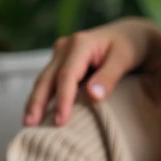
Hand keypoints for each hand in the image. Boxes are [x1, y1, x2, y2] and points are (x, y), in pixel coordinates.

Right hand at [24, 18, 160, 126]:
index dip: (63, 100)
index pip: (66, 77)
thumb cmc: (131, 47)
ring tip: (29, 124)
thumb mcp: (125, 59)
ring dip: (35, 101)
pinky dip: (44, 97)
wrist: (132, 34)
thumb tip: (92, 96)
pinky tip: (39, 114)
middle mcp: (65, 47)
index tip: (61, 122)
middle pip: (47, 78)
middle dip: (36, 102)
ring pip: (44, 80)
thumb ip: (109, 77)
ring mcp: (61, 53)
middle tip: (29, 126)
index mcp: (80, 44)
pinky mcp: (62, 62)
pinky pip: (50, 81)